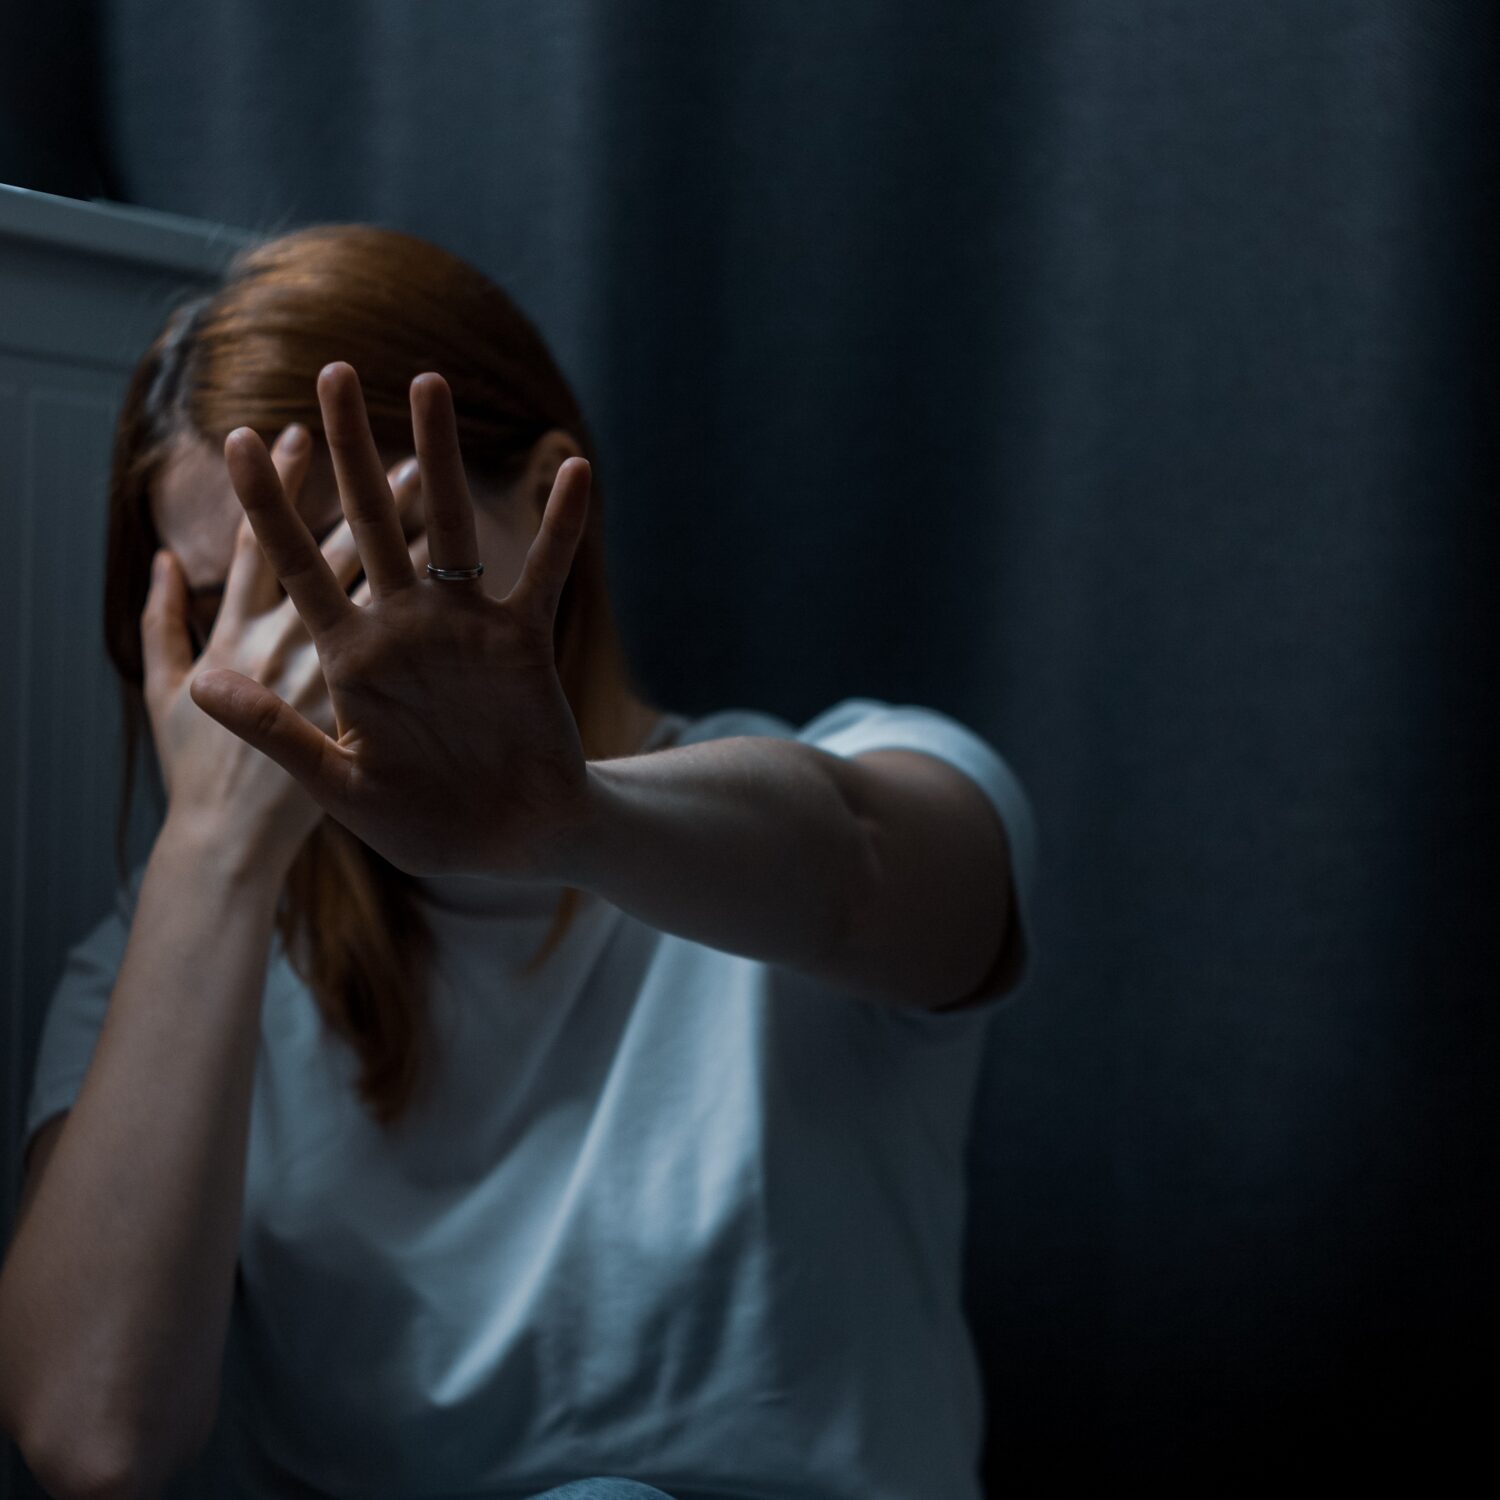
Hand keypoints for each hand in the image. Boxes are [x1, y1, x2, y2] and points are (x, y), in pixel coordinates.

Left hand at [189, 363, 594, 880]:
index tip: (235, 440)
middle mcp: (402, 625)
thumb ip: (276, 732)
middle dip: (349, 450)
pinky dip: (557, 526)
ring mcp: (463, 626)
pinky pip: (541, 573)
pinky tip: (571, 470)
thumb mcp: (339, 784)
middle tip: (330, 372)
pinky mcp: (521, 639)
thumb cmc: (424, 823)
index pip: (297, 567)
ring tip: (429, 383)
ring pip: (448, 527)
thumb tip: (200, 683)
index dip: (268, 506)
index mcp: (348, 657)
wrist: (509, 844)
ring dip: (440, 457)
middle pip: (369, 521)